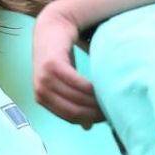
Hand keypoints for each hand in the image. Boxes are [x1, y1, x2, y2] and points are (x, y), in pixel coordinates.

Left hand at [31, 7, 102, 126]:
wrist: (51, 28)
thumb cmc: (60, 57)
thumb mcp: (65, 83)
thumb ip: (73, 102)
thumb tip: (87, 127)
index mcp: (43, 99)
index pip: (70, 117)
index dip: (90, 119)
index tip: (107, 118)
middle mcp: (41, 92)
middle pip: (74, 111)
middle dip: (95, 113)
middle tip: (113, 110)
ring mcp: (44, 79)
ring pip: (76, 98)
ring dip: (95, 101)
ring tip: (111, 99)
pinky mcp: (52, 66)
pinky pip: (76, 82)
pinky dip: (90, 87)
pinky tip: (102, 86)